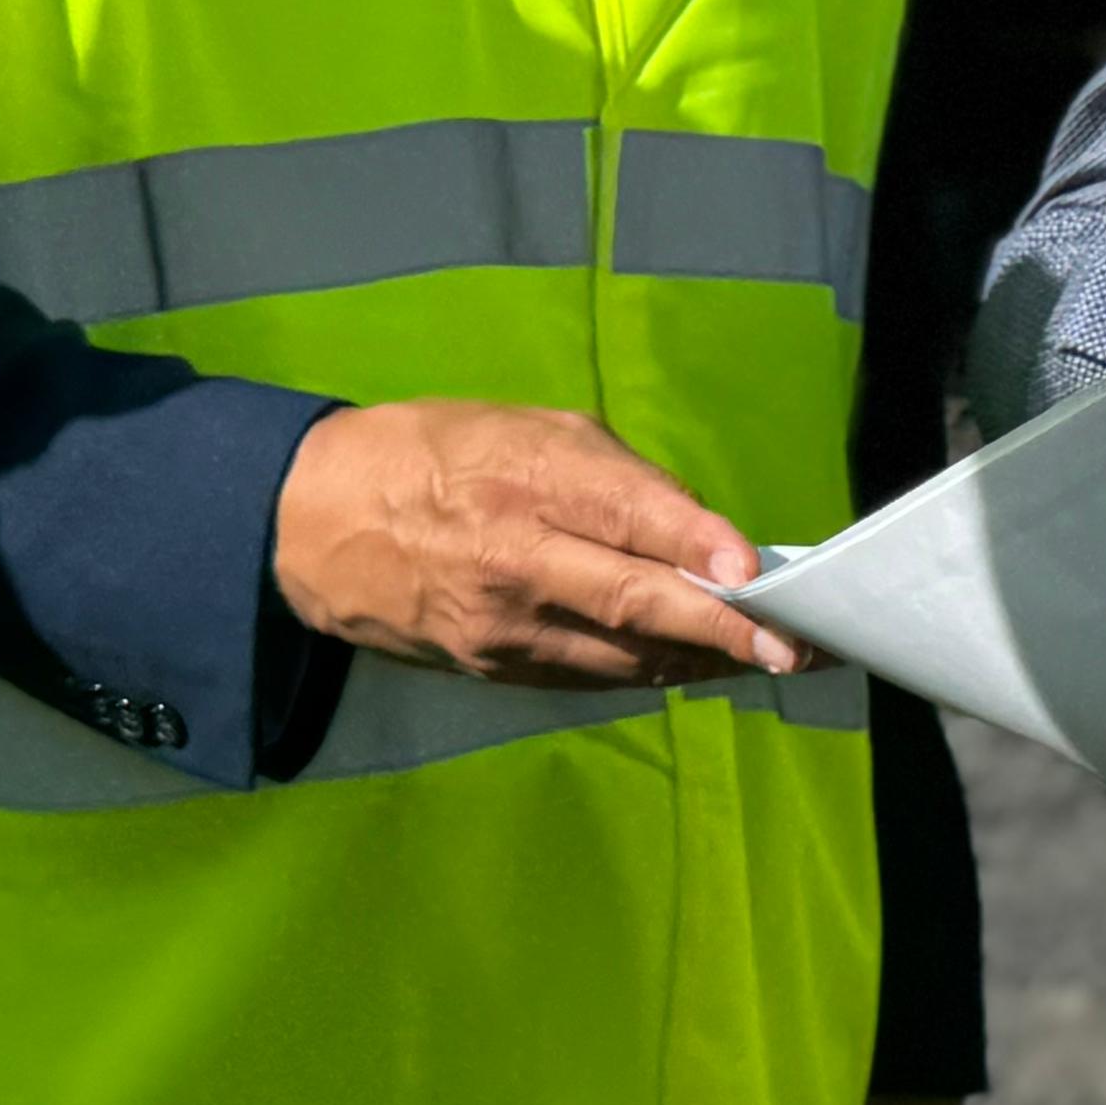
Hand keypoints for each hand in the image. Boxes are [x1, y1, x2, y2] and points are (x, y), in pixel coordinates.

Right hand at [271, 399, 806, 687]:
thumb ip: (615, 477)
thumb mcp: (524, 428)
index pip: (623, 514)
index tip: (750, 567)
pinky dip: (650, 671)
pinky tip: (698, 664)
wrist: (311, 522)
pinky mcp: (489, 667)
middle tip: (794, 646)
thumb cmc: (436, 455)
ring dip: (704, 660)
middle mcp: (514, 558)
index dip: (692, 544)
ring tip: (772, 657)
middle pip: (631, 601)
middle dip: (722, 629)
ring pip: (621, 654)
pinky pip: (589, 676)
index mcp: (524, 479)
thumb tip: (698, 530)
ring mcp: (500, 625)